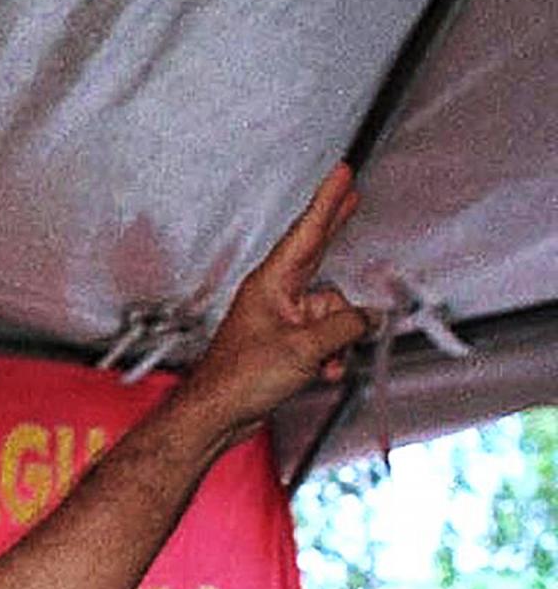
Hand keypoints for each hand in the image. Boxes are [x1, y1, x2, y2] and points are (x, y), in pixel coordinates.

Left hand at [173, 165, 372, 431]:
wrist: (218, 414)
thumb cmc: (242, 378)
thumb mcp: (305, 348)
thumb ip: (346, 327)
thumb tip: (369, 318)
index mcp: (271, 284)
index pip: (306, 233)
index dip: (327, 202)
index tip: (341, 174)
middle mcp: (275, 294)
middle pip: (316, 254)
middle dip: (337, 230)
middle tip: (353, 195)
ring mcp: (281, 318)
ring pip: (333, 314)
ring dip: (338, 341)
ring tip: (322, 362)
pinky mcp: (286, 341)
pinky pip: (325, 338)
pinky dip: (330, 356)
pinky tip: (320, 374)